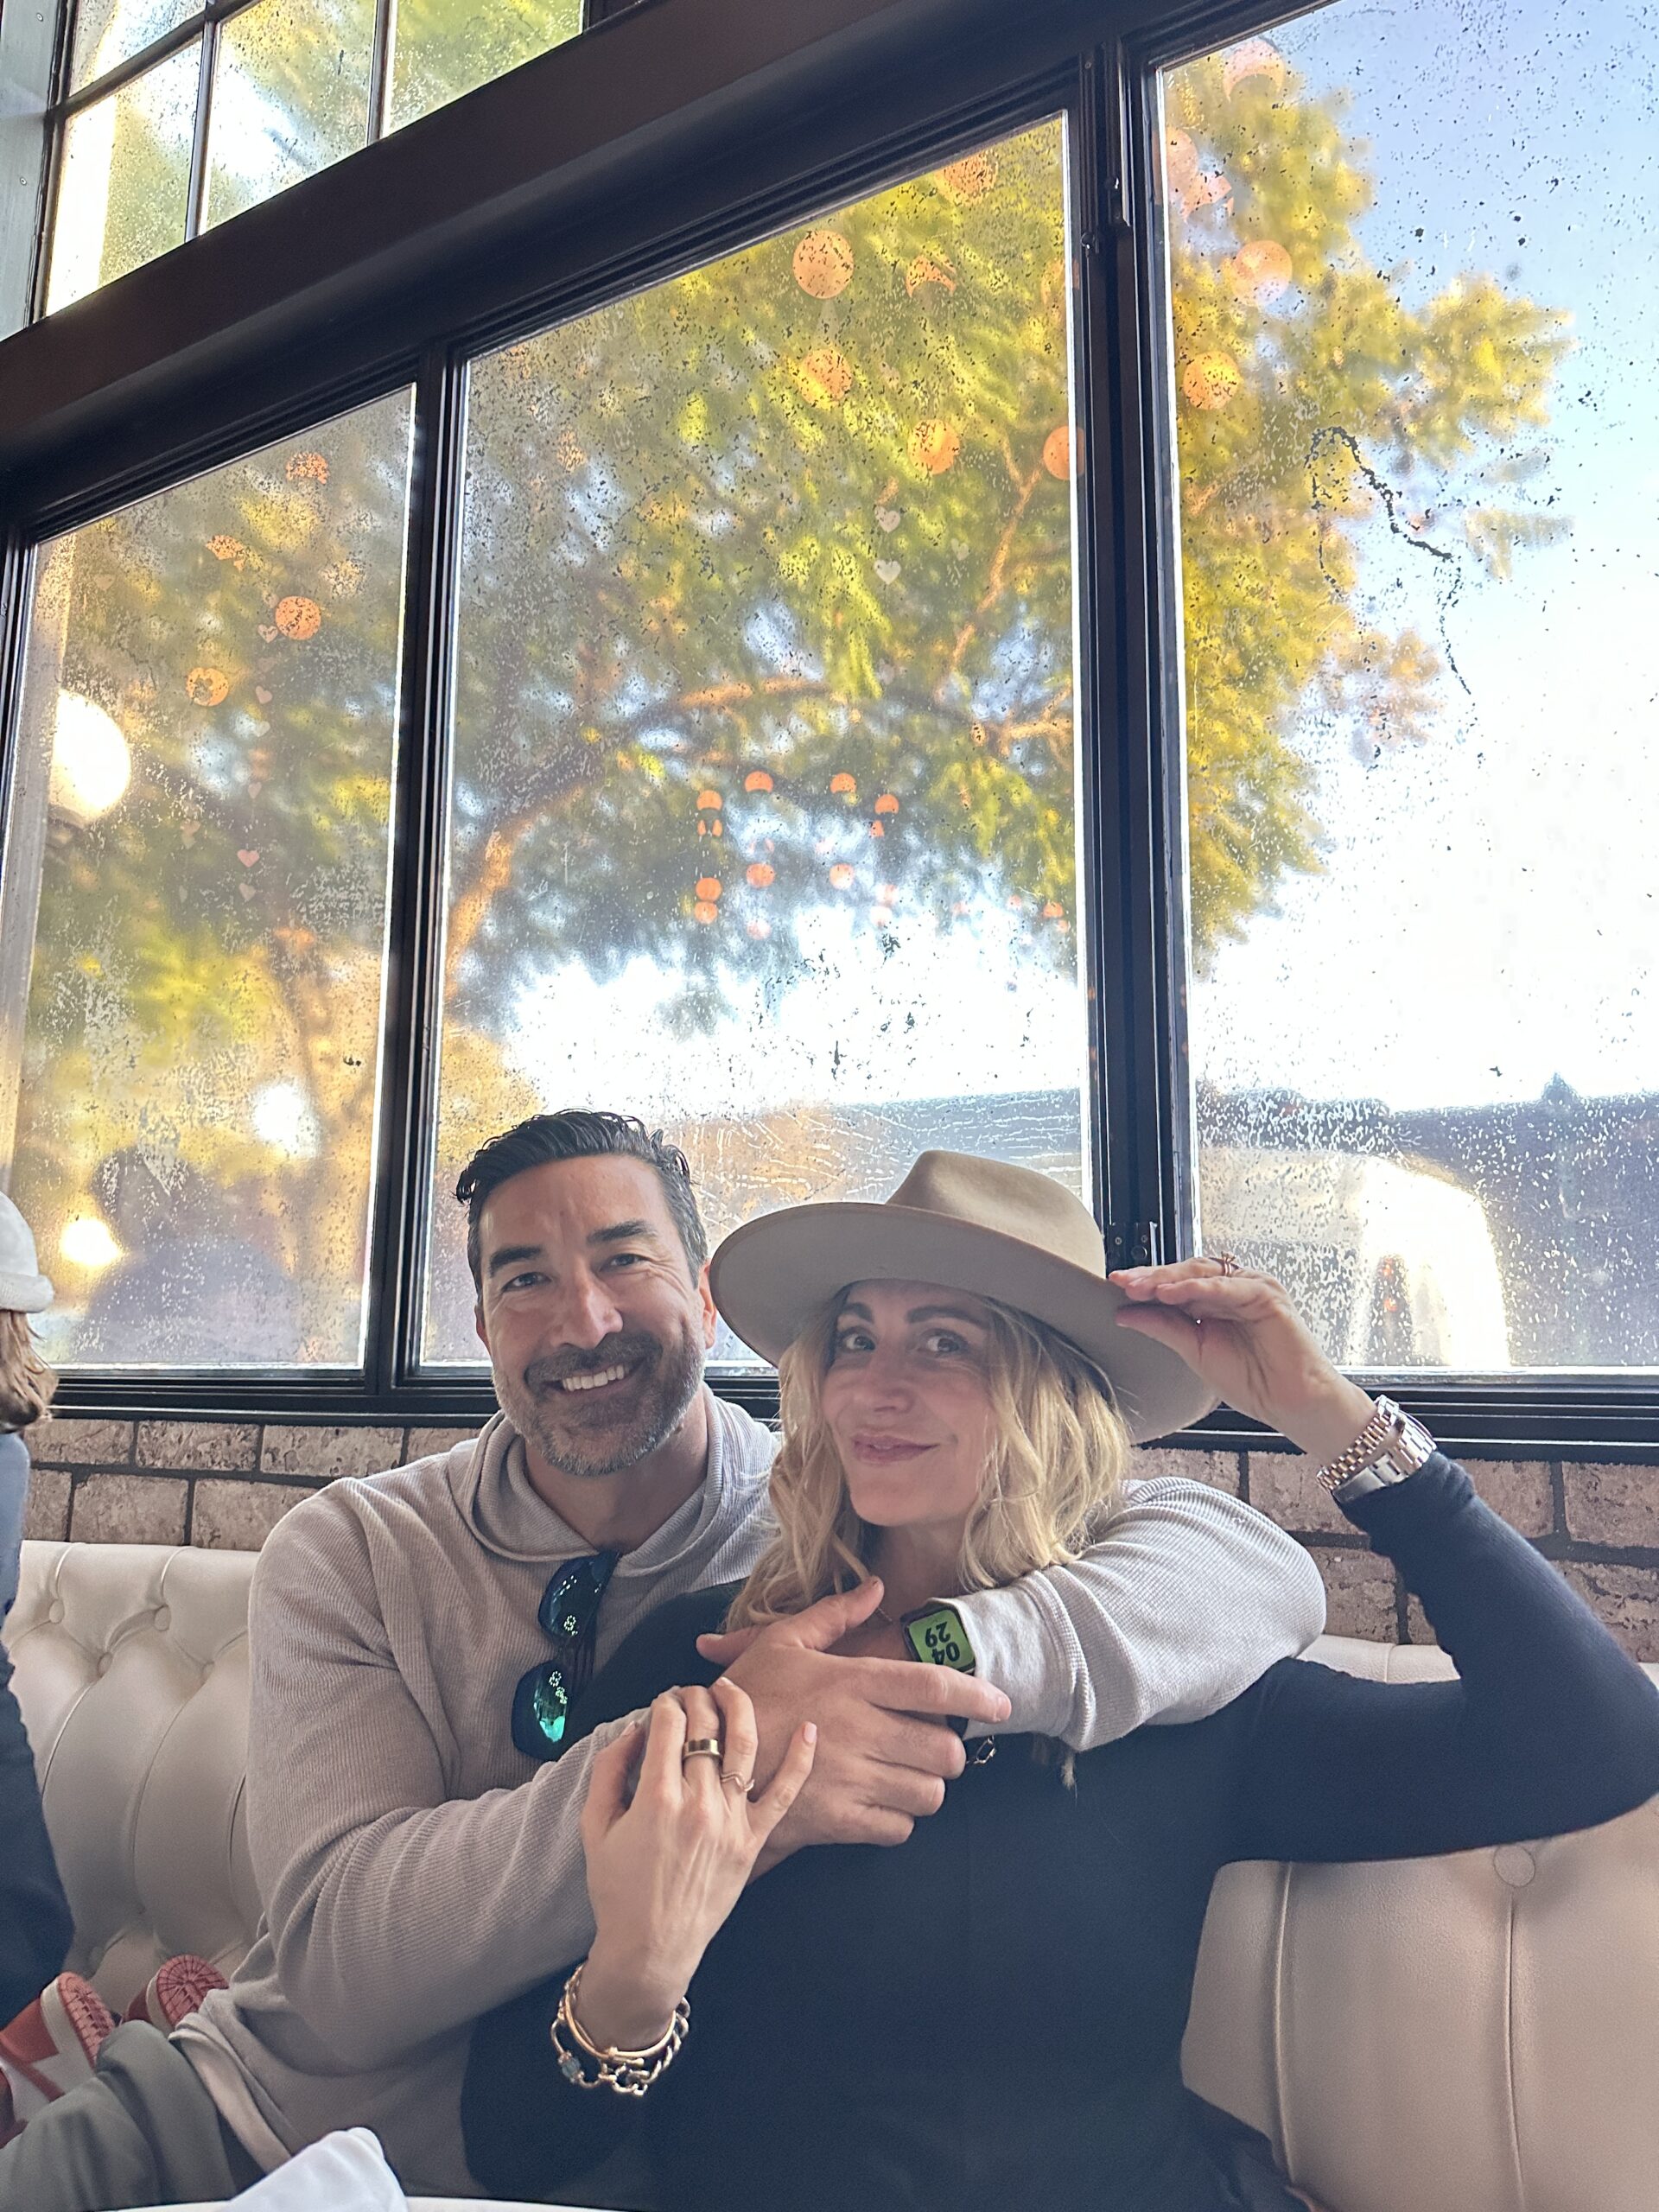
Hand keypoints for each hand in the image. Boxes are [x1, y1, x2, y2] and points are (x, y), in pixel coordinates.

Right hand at [577, 1680, 814, 2048]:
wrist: (650, 1949)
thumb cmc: (618, 1890)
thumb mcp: (594, 1826)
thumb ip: (609, 1769)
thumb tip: (634, 1729)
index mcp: (656, 1797)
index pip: (669, 1722)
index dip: (665, 1701)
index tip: (663, 1701)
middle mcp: (698, 1803)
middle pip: (706, 1726)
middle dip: (697, 1697)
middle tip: (691, 1693)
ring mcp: (731, 1821)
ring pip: (744, 1745)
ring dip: (739, 1706)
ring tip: (730, 1689)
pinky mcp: (754, 1841)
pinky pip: (785, 1793)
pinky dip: (800, 1759)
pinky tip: (809, 1728)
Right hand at [698, 1579, 1010, 1858]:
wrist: (703, 1761)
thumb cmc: (745, 1698)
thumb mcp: (783, 1642)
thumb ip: (834, 1616)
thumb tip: (878, 1588)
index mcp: (852, 1682)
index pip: (933, 1687)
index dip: (975, 1695)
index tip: (1001, 1704)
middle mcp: (860, 1730)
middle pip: (942, 1749)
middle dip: (948, 1752)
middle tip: (932, 1747)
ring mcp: (852, 1779)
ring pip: (927, 1793)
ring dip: (925, 1787)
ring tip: (906, 1777)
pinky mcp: (839, 1822)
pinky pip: (898, 1828)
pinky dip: (899, 1820)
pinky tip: (881, 1805)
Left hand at [1110, 1258, 1374, 1463]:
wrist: (1291, 1404)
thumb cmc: (1252, 1381)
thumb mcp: (1195, 1352)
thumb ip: (1163, 1328)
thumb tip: (1124, 1313)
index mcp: (1215, 1300)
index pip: (1175, 1283)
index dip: (1146, 1283)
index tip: (1115, 1285)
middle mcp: (1233, 1288)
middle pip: (1185, 1272)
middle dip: (1151, 1277)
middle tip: (1121, 1282)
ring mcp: (1251, 1287)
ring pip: (1203, 1273)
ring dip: (1169, 1279)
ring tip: (1140, 1287)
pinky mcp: (1267, 1293)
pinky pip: (1228, 1286)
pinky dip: (1199, 1288)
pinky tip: (1173, 1293)